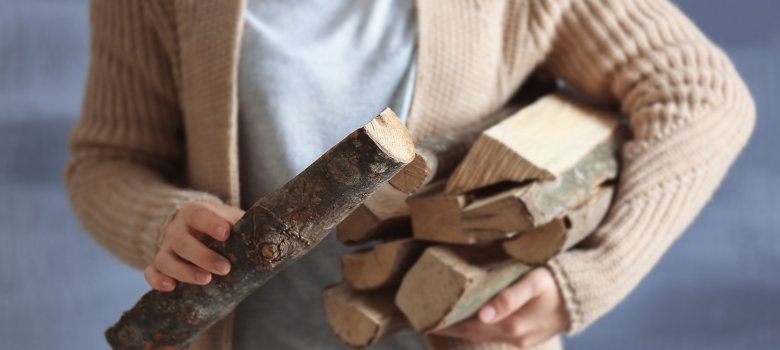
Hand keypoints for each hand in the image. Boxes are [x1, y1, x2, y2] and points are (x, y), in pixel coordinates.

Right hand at [144, 201, 243, 291]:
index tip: (226, 234)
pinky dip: (156, 279)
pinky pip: (151, 271)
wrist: (193, 227)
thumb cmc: (221, 226)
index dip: (211, 223)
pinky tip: (170, 288)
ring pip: (165, 258)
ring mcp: (165, 247)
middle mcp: (176, 229)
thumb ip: (246, 225)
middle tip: (225, 268)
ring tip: (205, 280)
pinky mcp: (159, 263)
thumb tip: (272, 237)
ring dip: (183, 271)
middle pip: (182, 241)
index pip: (199, 214)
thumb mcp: (232, 219)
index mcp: (195, 212)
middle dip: (203, 256)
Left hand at [432, 267, 567, 347]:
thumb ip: (509, 297)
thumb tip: (483, 315)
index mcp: (512, 325)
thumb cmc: (557, 281)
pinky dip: (480, 328)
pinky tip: (472, 319)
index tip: (424, 317)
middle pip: (473, 334)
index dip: (446, 324)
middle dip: (450, 327)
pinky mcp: (528, 337)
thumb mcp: (534, 282)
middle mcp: (514, 337)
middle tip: (426, 316)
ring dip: (464, 328)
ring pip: (484, 335)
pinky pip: (496, 335)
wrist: (586, 293)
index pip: (468, 327)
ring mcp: (522, 340)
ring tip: (444, 317)